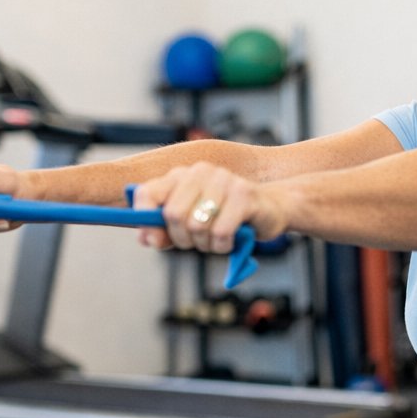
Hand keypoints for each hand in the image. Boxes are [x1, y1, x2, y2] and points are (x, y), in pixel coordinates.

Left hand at [132, 162, 286, 253]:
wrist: (271, 209)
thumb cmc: (226, 217)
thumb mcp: (190, 225)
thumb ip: (164, 231)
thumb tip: (147, 238)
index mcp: (181, 176)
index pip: (147, 193)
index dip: (144, 220)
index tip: (154, 239)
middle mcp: (200, 172)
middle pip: (173, 214)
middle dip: (183, 239)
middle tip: (198, 242)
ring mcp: (223, 180)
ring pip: (197, 226)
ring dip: (206, 244)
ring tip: (218, 239)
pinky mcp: (244, 194)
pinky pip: (221, 231)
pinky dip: (223, 245)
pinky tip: (232, 240)